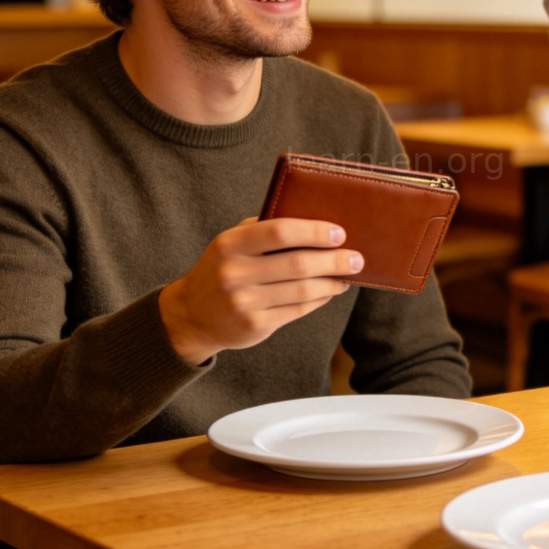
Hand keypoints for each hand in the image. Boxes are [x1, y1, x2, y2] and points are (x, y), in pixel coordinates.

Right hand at [159, 217, 362, 364]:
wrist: (191, 315)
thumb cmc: (222, 268)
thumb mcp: (232, 242)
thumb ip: (265, 229)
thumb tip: (317, 223)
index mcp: (230, 244)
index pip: (280, 231)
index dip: (314, 231)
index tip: (339, 233)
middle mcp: (235, 273)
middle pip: (298, 264)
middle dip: (334, 260)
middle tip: (357, 258)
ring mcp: (244, 302)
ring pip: (303, 290)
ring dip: (332, 282)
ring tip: (348, 275)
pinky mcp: (255, 325)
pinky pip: (298, 310)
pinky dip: (320, 299)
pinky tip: (330, 290)